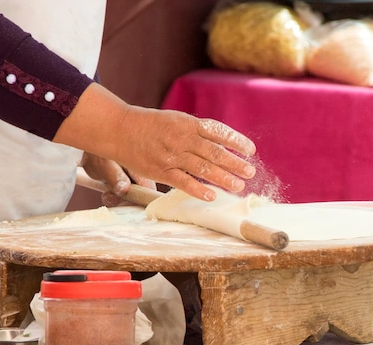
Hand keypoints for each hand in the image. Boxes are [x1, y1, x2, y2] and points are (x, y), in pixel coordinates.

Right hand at [53, 83, 255, 200]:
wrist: (120, 129)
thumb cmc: (151, 125)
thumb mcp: (176, 120)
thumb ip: (196, 132)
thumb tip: (218, 145)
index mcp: (188, 123)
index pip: (218, 132)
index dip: (236, 141)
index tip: (251, 150)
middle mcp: (183, 138)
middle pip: (215, 152)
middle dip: (235, 163)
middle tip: (250, 172)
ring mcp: (172, 155)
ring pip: (203, 168)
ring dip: (223, 178)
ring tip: (238, 186)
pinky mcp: (161, 170)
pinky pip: (182, 182)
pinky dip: (198, 189)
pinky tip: (212, 195)